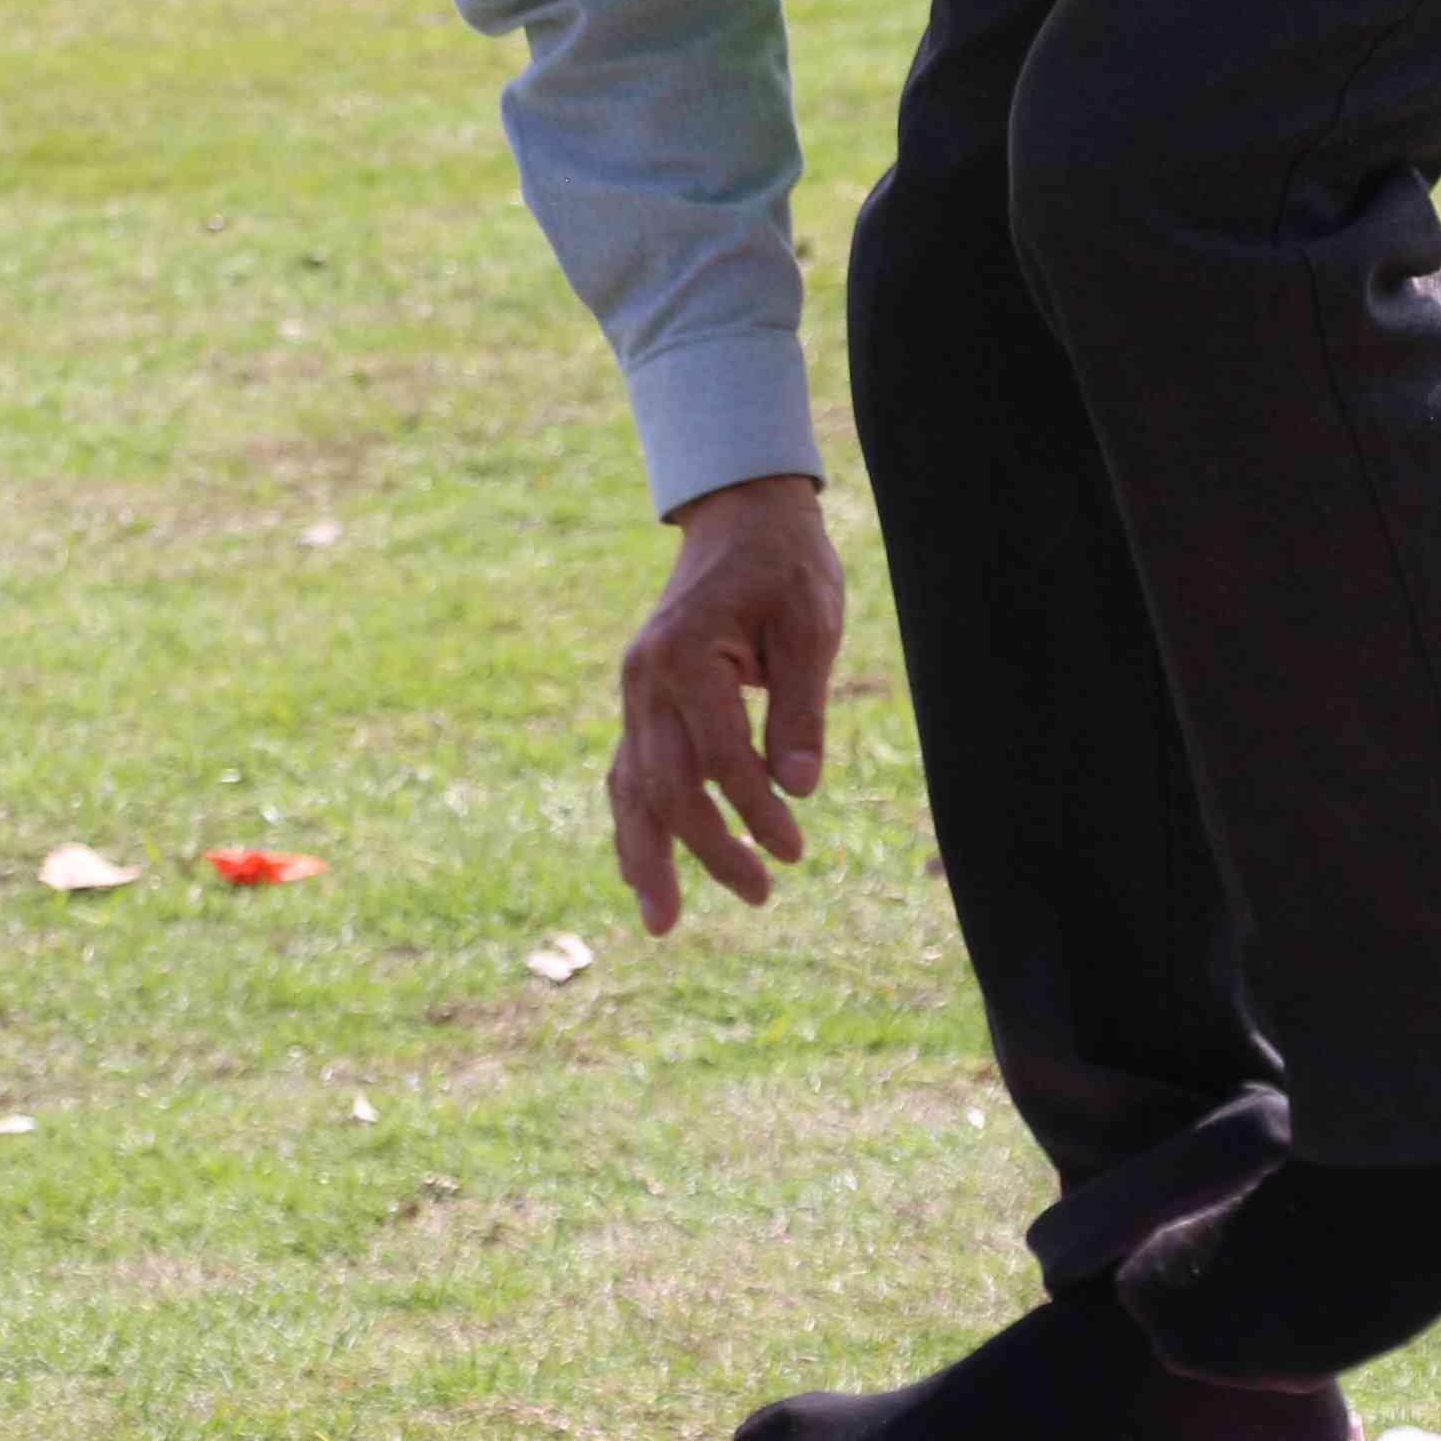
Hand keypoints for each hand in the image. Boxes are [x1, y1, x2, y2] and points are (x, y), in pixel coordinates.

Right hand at [608, 472, 842, 934]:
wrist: (743, 517)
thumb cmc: (785, 566)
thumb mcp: (811, 624)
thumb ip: (802, 706)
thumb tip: (798, 788)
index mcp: (685, 653)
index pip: (720, 754)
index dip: (758, 808)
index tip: (797, 847)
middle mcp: (645, 678)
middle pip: (666, 785)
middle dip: (708, 848)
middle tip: (760, 894)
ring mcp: (635, 692)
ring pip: (631, 787)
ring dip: (648, 856)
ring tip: (664, 924)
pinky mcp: (642, 703)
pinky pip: (628, 773)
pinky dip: (634, 823)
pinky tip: (642, 871)